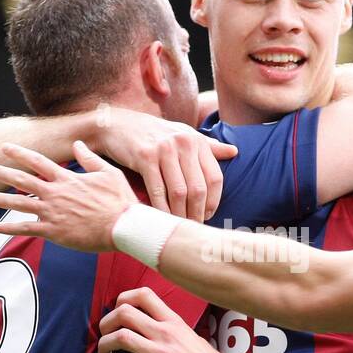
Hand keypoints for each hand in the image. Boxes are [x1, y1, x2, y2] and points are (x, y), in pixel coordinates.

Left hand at [0, 141, 136, 251]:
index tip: (5, 147)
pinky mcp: (53, 231)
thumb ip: (89, 159)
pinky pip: (25, 229)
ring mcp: (52, 213)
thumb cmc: (120, 201)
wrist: (124, 227)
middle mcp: (55, 193)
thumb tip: (77, 145)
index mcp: (66, 179)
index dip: (19, 153)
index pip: (37, 162)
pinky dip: (8, 228)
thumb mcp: (108, 172)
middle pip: (20, 180)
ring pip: (17, 204)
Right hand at [93, 108, 236, 221]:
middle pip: (198, 188)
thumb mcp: (183, 135)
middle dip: (197, 212)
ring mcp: (164, 149)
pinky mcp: (144, 157)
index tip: (208, 215)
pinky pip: (157, 190)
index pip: (215, 178)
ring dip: (180, 214)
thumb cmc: (154, 134)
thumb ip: (208, 146)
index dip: (213, 201)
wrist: (118, 125)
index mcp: (197, 140)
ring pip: (179, 192)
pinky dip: (161, 208)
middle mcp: (183, 143)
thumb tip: (235, 152)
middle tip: (193, 227)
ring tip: (179, 226)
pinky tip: (162, 219)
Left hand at [96, 287, 244, 352]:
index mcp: (173, 321)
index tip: (117, 311)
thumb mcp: (191, 336)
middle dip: (106, 322)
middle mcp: (165, 333)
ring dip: (104, 344)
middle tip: (104, 334)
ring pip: (120, 337)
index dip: (123, 298)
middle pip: (124, 312)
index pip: (143, 294)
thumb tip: (151, 328)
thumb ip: (170, 329)